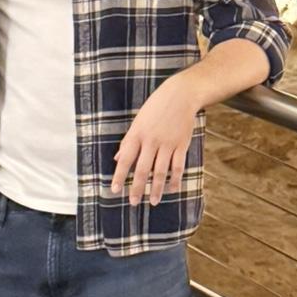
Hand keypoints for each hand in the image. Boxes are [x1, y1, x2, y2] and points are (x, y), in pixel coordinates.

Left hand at [111, 78, 199, 205]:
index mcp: (137, 134)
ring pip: (161, 171)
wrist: (181, 94)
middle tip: (133, 202)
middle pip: (143, 169)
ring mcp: (168, 143)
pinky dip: (175, 179)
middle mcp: (151, 140)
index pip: (125, 159)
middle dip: (137, 188)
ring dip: (157, 188)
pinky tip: (172, 189)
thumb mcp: (138, 121)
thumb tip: (117, 159)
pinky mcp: (181, 144)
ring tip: (153, 201)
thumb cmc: (156, 107)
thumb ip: (128, 141)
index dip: (119, 176)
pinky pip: (178, 166)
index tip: (115, 190)